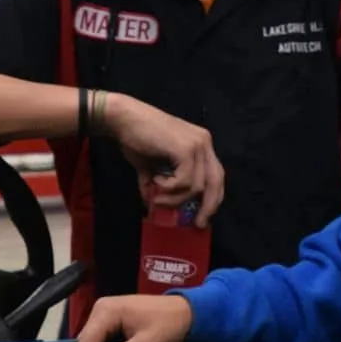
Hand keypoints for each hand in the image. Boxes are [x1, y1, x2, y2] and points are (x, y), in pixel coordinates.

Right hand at [105, 96, 225, 224]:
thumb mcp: (150, 167)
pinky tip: (156, 182)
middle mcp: (204, 143)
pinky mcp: (186, 149)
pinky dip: (170, 188)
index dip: (212, 197)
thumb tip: (152, 205)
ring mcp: (197, 145)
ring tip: (157, 198)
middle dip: (208, 206)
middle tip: (196, 223)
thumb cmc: (135, 139)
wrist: (124, 118)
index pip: (216, 175)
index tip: (202, 215)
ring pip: (197, 186)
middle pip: (216, 182)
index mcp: (200, 144)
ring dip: (176, 198)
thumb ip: (157, 185)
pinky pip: (185, 181)